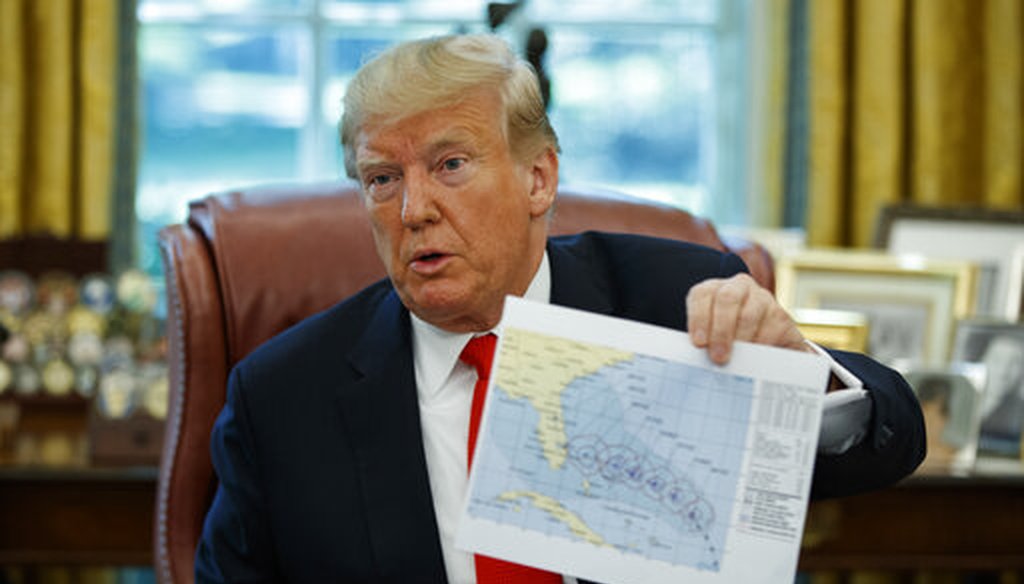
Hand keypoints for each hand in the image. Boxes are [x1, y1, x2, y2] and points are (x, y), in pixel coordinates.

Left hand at [686, 273, 808, 364]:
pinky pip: (770, 329)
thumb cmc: (729, 345)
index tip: (699, 343)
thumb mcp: (712, 340)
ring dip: (740, 340)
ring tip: (736, 361)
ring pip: (749, 314)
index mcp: (714, 290)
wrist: (765, 353)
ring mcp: (762, 298)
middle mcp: (739, 287)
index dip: (698, 317)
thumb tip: (696, 358)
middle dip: (720, 330)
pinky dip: (761, 346)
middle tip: (718, 357)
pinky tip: (756, 358)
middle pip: (727, 298)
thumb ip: (705, 342)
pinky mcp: (781, 315)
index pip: (702, 294)